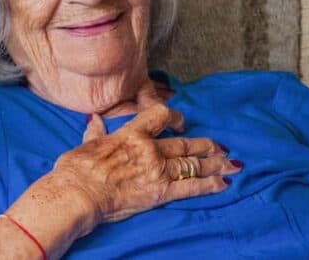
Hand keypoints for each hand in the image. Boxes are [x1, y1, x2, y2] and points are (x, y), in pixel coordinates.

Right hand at [47, 103, 237, 232]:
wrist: (79, 193)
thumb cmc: (77, 169)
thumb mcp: (86, 144)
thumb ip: (95, 131)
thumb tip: (94, 119)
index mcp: (131, 133)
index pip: (160, 116)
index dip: (175, 117)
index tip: (181, 121)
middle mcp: (149, 149)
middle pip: (184, 144)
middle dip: (205, 145)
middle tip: (220, 146)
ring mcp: (157, 171)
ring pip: (193, 164)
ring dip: (214, 164)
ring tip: (230, 163)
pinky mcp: (161, 193)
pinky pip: (191, 187)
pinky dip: (210, 185)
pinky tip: (223, 183)